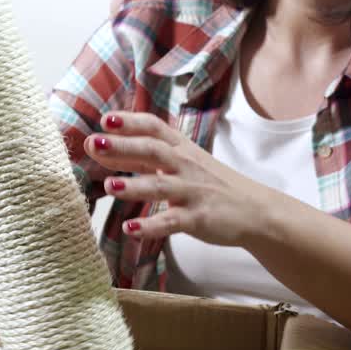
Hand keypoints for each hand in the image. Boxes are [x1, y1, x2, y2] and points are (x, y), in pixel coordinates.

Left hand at [84, 111, 272, 246]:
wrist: (256, 210)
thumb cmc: (211, 184)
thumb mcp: (182, 163)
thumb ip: (144, 157)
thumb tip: (101, 147)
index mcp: (181, 148)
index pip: (154, 127)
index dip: (130, 122)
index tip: (105, 120)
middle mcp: (186, 165)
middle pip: (153, 150)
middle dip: (123, 146)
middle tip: (95, 143)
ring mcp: (192, 192)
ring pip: (161, 186)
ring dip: (134, 185)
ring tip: (110, 185)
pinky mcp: (198, 218)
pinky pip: (171, 222)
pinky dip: (150, 226)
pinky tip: (130, 229)